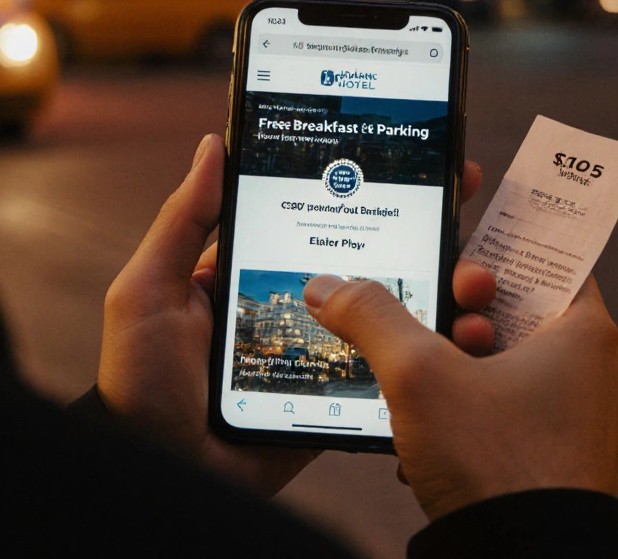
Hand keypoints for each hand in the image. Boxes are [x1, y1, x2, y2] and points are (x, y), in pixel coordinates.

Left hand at [98, 134, 494, 495]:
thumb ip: (182, 221)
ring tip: (476, 283)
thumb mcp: (150, 291)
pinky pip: (395, 375)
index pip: (326, 218)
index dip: (375, 189)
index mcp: (261, 269)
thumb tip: (214, 143)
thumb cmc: (141, 381)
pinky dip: (434, 359)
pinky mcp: (343, 401)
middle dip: (432, 233)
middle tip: (469, 205)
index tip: (426, 161)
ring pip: (399, 316)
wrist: (165, 475)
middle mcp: (304, 305)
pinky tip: (471, 341)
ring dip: (447, 294)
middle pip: (378, 259)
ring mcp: (328, 353)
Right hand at [303, 273, 617, 519]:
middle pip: (520, 320)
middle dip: (462, 328)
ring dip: (462, 378)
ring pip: (512, 374)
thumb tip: (330, 287)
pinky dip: (475, 423)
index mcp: (587, 334)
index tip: (453, 276)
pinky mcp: (566, 467)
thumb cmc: (496, 465)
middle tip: (431, 341)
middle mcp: (599, 374)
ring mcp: (586, 425)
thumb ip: (372, 318)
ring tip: (428, 399)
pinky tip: (436, 443)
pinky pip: (515, 422)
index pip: (543, 264)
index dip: (492, 261)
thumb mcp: (418, 375)